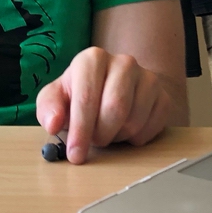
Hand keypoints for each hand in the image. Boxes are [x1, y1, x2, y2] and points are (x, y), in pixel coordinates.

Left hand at [36, 46, 176, 163]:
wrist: (114, 89)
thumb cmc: (80, 95)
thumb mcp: (57, 98)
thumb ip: (48, 108)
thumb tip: (53, 124)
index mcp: (92, 58)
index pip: (87, 98)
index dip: (80, 130)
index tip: (75, 154)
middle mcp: (123, 62)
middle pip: (115, 109)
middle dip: (101, 134)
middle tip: (94, 140)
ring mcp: (147, 78)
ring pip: (133, 121)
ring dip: (117, 137)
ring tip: (108, 130)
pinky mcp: (163, 96)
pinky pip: (151, 128)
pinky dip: (136, 138)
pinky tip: (126, 130)